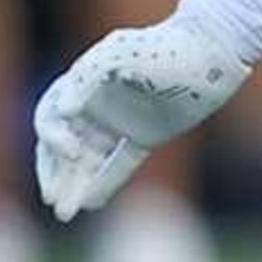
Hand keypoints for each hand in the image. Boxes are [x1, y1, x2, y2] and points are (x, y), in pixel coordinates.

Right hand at [32, 13, 250, 218]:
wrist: (210, 55)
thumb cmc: (163, 48)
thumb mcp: (120, 53)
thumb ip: (86, 77)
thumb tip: (63, 110)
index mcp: (83, 83)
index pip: (51, 116)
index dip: (52, 136)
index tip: (71, 152)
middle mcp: (97, 105)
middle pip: (62, 145)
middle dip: (53, 172)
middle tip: (52, 198)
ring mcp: (121, 122)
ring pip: (89, 160)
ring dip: (74, 185)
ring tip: (64, 212)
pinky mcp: (146, 136)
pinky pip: (119, 164)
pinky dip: (104, 183)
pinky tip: (90, 204)